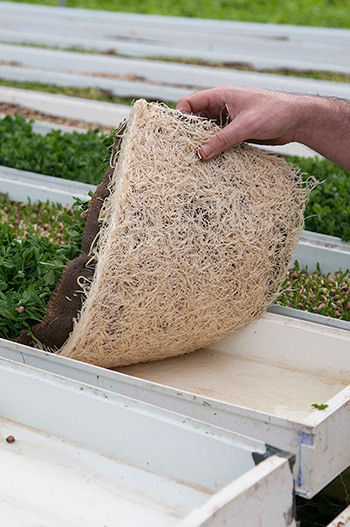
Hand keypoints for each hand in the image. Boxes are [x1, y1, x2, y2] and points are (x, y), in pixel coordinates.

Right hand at [176, 86, 305, 159]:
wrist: (297, 119)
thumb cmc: (274, 112)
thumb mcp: (246, 126)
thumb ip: (222, 139)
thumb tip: (200, 154)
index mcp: (220, 96)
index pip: (189, 103)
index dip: (180, 117)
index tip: (177, 136)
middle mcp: (221, 106)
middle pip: (195, 119)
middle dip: (189, 134)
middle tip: (183, 152)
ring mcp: (228, 120)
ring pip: (206, 132)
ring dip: (202, 143)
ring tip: (195, 159)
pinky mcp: (235, 132)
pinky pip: (218, 140)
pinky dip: (214, 149)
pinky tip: (211, 160)